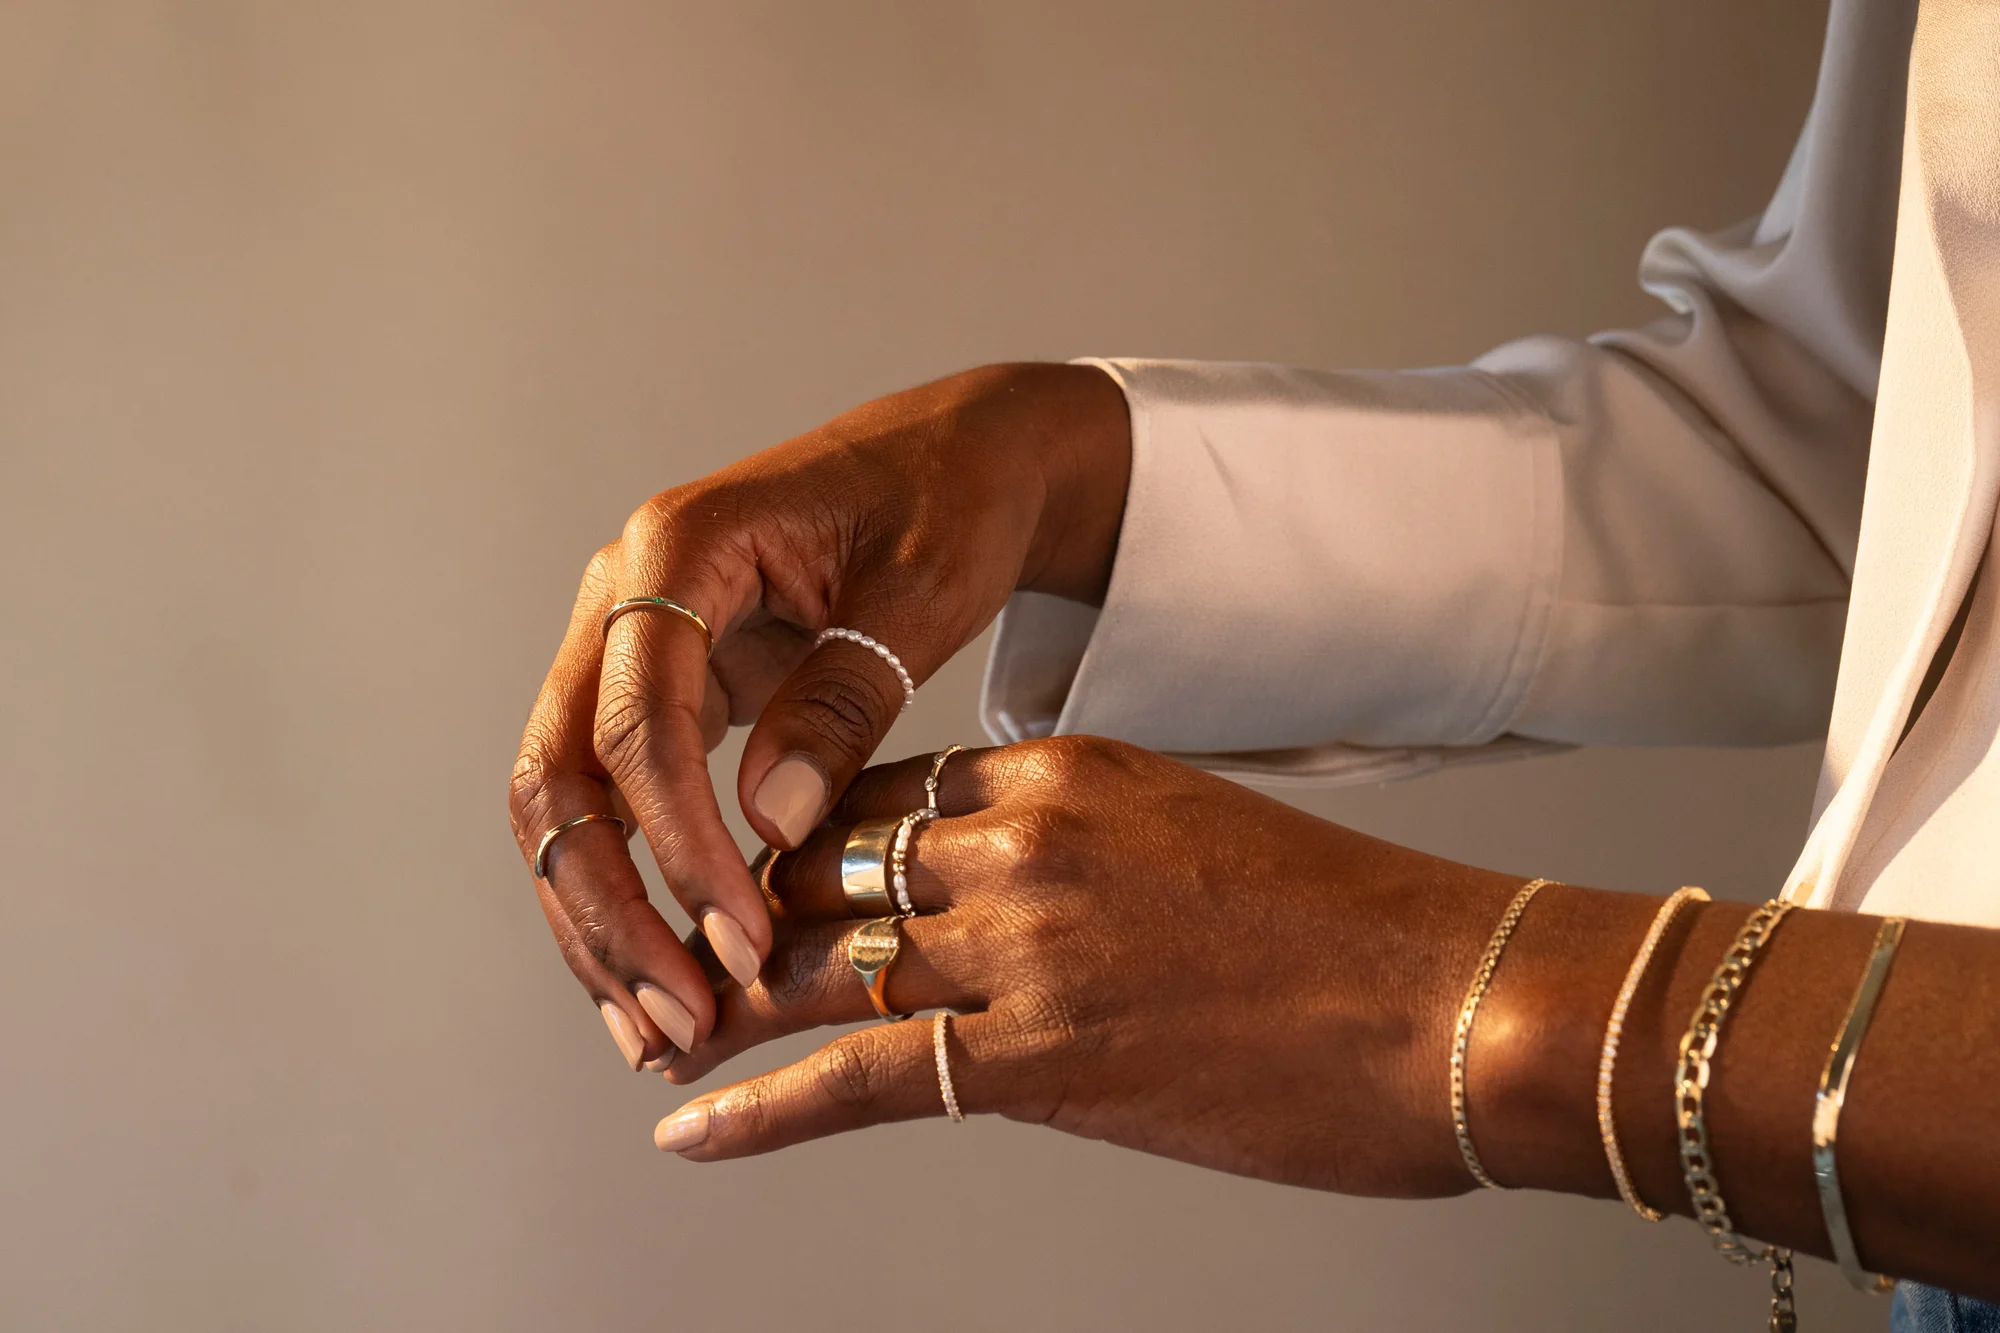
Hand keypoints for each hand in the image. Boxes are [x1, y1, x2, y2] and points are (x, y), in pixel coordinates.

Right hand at [507, 365, 1130, 1070]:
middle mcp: (623, 594)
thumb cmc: (952, 498)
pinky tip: (669, 971)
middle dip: (609, 909)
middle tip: (679, 1019)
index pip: (637, 722)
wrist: (963, 455)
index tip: (739, 936)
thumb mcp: (921, 591)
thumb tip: (769, 829)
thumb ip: (842, 701)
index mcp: (676, 547)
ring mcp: (629, 643)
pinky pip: (613, 800)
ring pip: (565, 802)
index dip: (678, 844)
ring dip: (602, 919)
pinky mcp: (660, 688)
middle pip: (559, 773)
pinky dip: (633, 887)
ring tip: (662, 1030)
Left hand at [652, 736, 1532, 1196]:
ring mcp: (1022, 945)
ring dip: (726, 1004)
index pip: (885, 793)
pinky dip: (759, 1109)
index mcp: (1064, 767)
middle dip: (743, 916)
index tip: (760, 878)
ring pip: (819, 966)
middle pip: (829, 871)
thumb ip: (1084, 850)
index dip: (806, 842)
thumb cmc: (1349, 925)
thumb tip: (1021, 897)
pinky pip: (855, 1079)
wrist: (1454, 998)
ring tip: (658, 1029)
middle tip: (674, 952)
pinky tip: (693, 1127)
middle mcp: (1020, 840)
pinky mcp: (1037, 1057)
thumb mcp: (1192, 835)